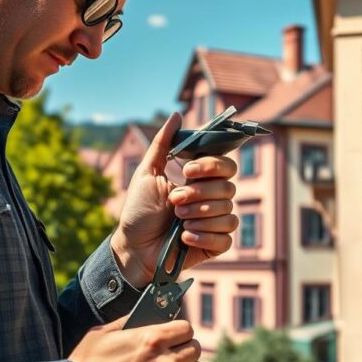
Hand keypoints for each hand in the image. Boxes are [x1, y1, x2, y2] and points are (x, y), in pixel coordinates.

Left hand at [113, 113, 238, 286]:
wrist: (132, 246)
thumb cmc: (139, 211)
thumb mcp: (147, 173)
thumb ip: (163, 144)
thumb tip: (177, 115)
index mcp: (200, 180)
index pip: (225, 166)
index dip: (210, 166)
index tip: (187, 171)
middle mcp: (212, 199)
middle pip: (228, 189)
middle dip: (198, 194)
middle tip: (174, 202)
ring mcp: (216, 222)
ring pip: (228, 212)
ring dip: (198, 215)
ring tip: (177, 221)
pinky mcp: (216, 244)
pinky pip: (226, 236)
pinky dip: (204, 235)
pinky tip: (185, 236)